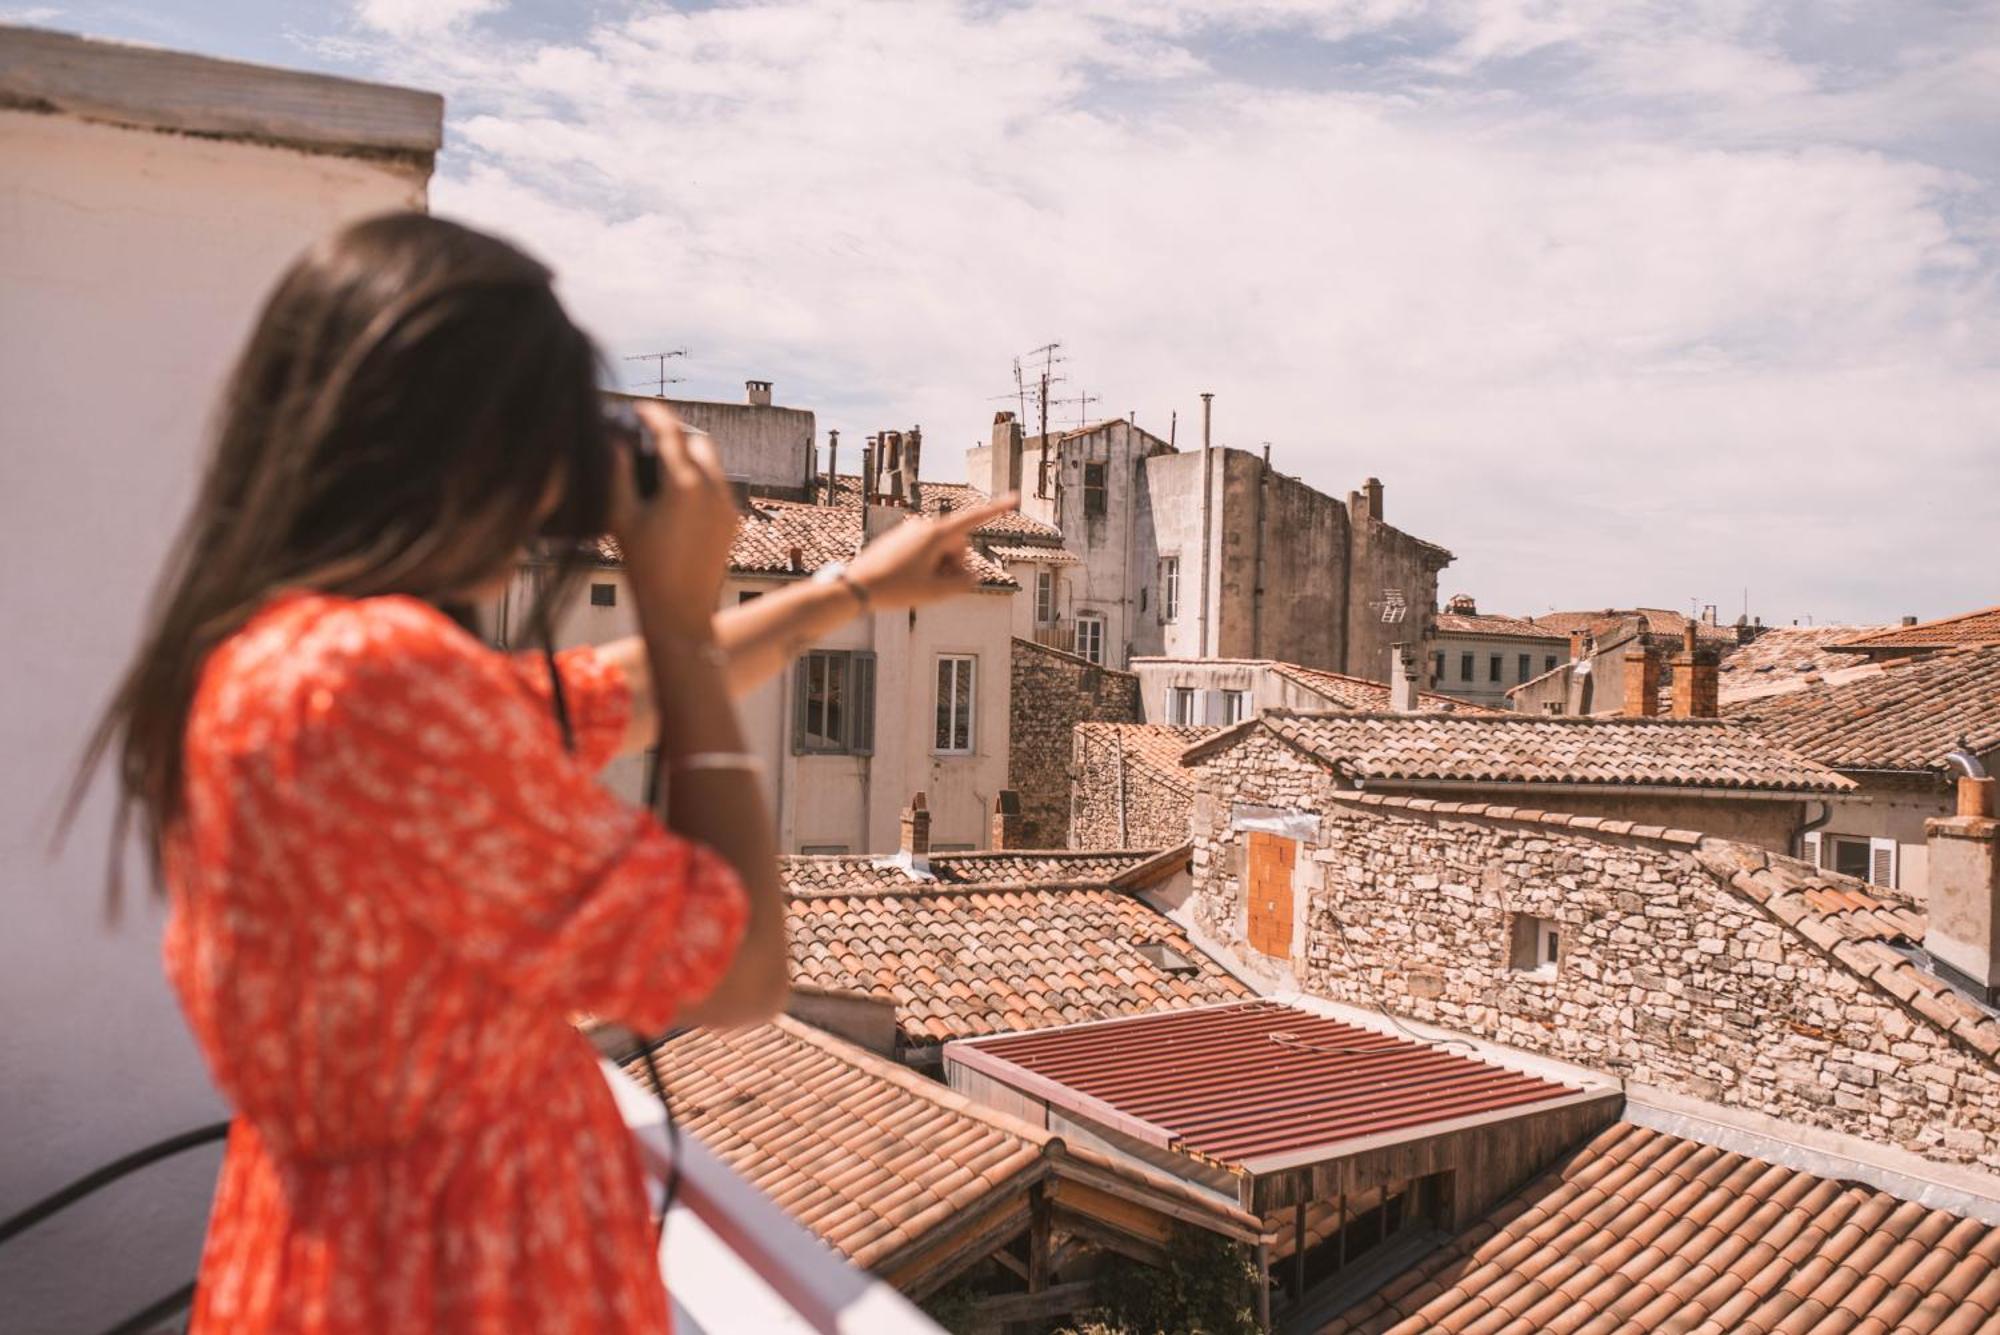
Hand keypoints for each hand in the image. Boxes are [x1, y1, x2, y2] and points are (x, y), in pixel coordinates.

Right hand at [611, 401, 738, 638]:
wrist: (681, 614)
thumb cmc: (645, 569)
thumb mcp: (621, 518)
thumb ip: (618, 473)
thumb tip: (616, 441)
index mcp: (683, 484)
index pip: (669, 432)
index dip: (652, 414)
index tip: (639, 408)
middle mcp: (712, 490)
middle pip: (699, 441)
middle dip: (676, 433)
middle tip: (651, 436)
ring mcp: (726, 507)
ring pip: (712, 464)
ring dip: (690, 456)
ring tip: (662, 464)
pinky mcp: (732, 523)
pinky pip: (718, 488)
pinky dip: (700, 480)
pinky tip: (677, 494)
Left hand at [845, 493, 1020, 611]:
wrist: (856, 586)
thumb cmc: (894, 589)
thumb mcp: (935, 593)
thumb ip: (963, 583)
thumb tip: (972, 576)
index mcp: (935, 534)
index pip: (973, 519)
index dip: (996, 509)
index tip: (1015, 498)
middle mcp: (924, 527)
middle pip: (958, 543)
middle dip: (955, 563)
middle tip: (937, 586)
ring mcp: (911, 531)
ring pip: (941, 548)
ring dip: (940, 566)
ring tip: (920, 584)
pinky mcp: (900, 539)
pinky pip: (925, 550)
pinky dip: (927, 565)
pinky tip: (909, 580)